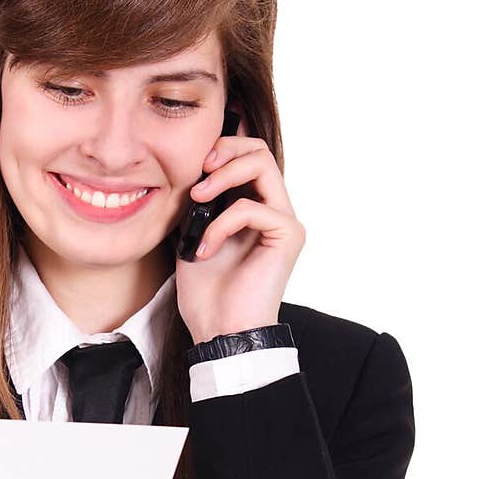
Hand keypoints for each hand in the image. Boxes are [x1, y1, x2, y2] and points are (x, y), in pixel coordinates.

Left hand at [174, 118, 305, 344]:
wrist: (219, 331)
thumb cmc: (207, 294)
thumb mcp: (192, 236)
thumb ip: (198, 203)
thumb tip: (190, 169)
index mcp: (254, 207)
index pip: (247, 154)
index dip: (221, 147)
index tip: (193, 166)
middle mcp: (274, 210)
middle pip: (259, 149)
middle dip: (224, 150)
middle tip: (199, 172)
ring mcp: (284, 221)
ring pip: (262, 164)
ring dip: (223, 176)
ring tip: (198, 199)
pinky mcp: (288, 235)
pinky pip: (251, 207)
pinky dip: (220, 224)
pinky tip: (206, 249)